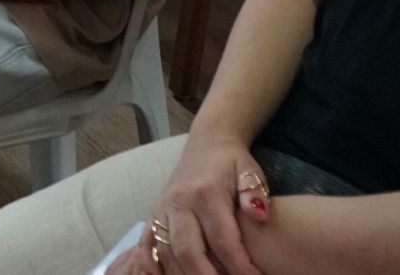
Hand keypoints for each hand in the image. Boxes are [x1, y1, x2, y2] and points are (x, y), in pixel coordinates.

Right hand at [108, 136, 267, 274]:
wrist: (207, 142)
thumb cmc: (232, 161)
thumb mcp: (250, 170)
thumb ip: (254, 191)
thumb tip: (259, 214)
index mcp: (206, 192)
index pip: (222, 239)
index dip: (239, 266)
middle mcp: (180, 202)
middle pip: (188, 250)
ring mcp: (164, 208)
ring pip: (166, 252)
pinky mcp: (155, 214)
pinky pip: (146, 243)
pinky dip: (149, 264)